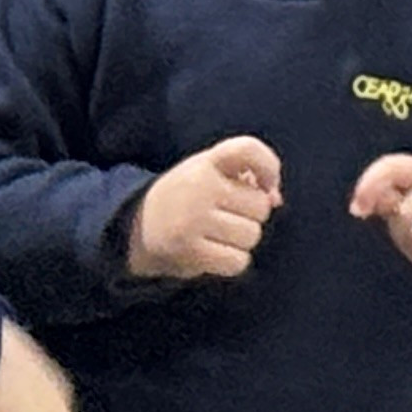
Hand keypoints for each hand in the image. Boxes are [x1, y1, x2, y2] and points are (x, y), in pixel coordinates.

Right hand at [128, 136, 279, 280]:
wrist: (136, 227)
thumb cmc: (186, 199)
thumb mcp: (208, 174)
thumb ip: (246, 178)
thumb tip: (275, 200)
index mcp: (204, 163)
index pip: (248, 150)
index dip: (269, 166)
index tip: (266, 184)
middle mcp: (198, 187)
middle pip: (260, 207)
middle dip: (251, 215)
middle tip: (226, 216)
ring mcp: (192, 219)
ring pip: (252, 235)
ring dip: (241, 241)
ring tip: (217, 235)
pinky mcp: (190, 251)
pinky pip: (238, 261)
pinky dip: (232, 261)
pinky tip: (215, 253)